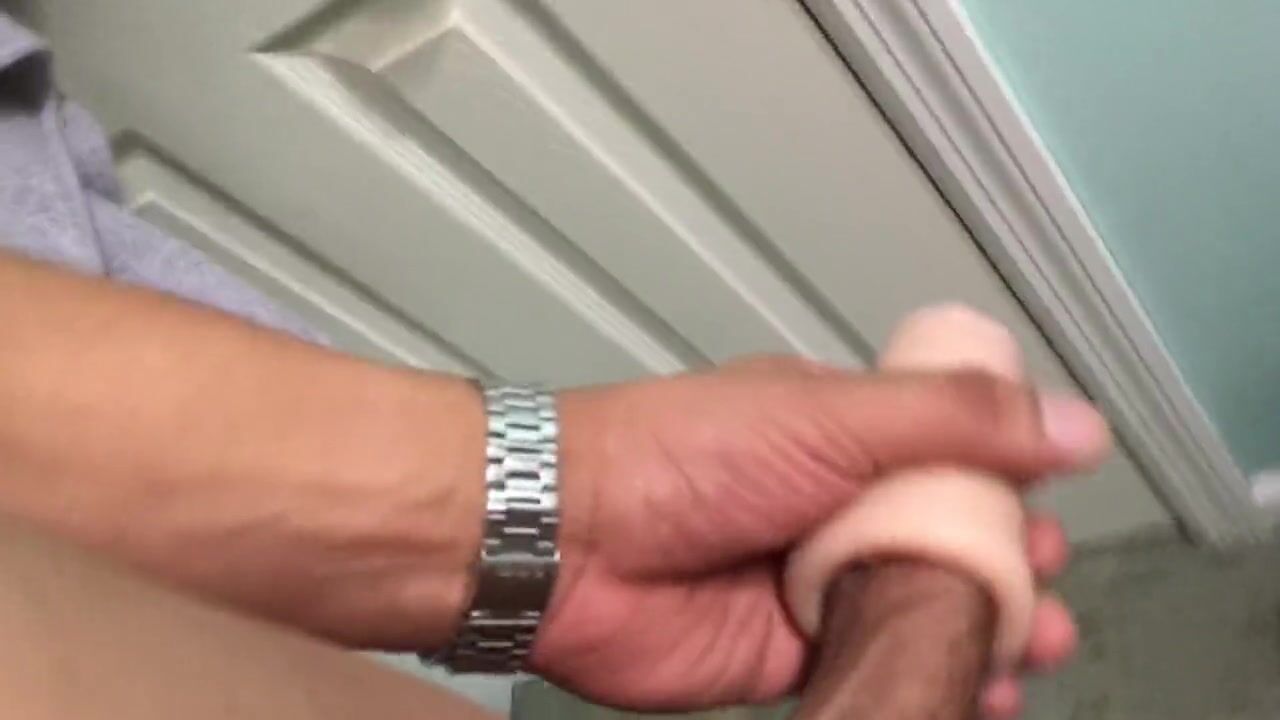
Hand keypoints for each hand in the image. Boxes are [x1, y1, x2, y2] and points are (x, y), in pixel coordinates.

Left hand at [531, 356, 1109, 716]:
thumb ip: (952, 419)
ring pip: (915, 610)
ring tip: (1036, 645)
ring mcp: (806, 582)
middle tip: (1045, 587)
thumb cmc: (679, 455)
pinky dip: (927, 682)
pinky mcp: (785, 653)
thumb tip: (1071, 423)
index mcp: (839, 433)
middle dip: (1005, 566)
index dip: (1004, 484)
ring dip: (982, 630)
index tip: (1050, 512)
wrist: (568, 542)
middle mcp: (826, 505)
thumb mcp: (832, 418)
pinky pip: (873, 669)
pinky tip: (978, 695)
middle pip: (940, 539)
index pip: (947, 453)